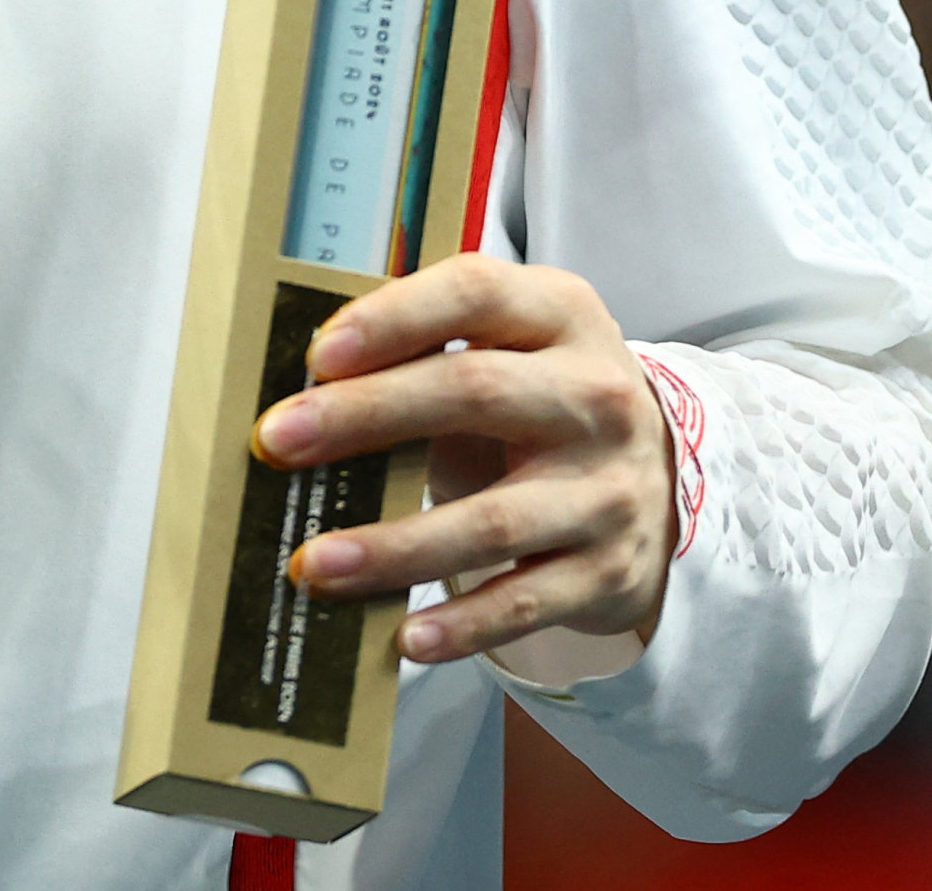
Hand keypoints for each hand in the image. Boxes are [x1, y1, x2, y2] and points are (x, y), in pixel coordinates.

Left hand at [252, 256, 676, 666]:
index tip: (317, 354)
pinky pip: (526, 602)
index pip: (475, 293)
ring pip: (493, 519)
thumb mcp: (510, 347)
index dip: (393, 318)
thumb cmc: (541, 400)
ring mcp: (608, 487)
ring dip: (395, 546)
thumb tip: (299, 388)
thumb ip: (426, 349)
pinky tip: (404, 638)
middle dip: (364, 416)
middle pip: (473, 394)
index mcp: (561, 314)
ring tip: (315, 563)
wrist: (655, 479)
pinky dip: (463, 625)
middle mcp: (596, 395)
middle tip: (276, 443)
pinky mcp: (609, 569)